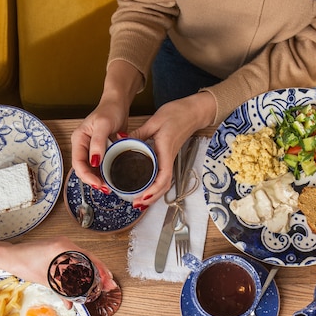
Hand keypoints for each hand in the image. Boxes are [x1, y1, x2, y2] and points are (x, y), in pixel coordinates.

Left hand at [3, 236, 117, 295]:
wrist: (9, 256)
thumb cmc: (23, 263)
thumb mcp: (44, 279)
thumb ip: (60, 291)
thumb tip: (70, 304)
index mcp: (63, 247)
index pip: (89, 258)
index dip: (101, 270)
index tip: (108, 281)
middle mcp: (65, 243)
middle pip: (89, 258)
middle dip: (100, 271)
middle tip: (109, 284)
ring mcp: (61, 245)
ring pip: (83, 258)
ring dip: (92, 269)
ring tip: (101, 282)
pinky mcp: (57, 248)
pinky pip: (74, 257)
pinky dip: (82, 267)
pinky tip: (85, 276)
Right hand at [71, 60, 142, 191]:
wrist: (118, 104)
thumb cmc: (109, 110)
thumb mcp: (103, 124)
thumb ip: (98, 143)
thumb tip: (94, 162)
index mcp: (78, 140)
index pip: (78, 163)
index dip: (87, 176)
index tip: (98, 184)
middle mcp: (83, 147)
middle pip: (83, 170)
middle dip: (93, 181)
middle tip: (106, 189)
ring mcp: (91, 151)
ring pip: (92, 171)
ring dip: (99, 181)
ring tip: (110, 187)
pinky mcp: (101, 153)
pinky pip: (101, 168)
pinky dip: (106, 175)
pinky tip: (112, 180)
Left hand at [129, 91, 215, 208]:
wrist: (192, 111)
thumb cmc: (177, 114)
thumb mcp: (154, 121)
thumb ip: (139, 133)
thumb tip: (122, 140)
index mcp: (166, 152)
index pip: (163, 177)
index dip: (153, 190)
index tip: (143, 196)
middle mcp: (169, 160)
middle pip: (163, 186)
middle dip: (151, 198)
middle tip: (137, 204)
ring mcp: (169, 160)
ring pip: (163, 184)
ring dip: (153, 195)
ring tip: (140, 202)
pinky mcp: (168, 159)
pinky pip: (163, 177)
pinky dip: (155, 187)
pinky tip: (146, 190)